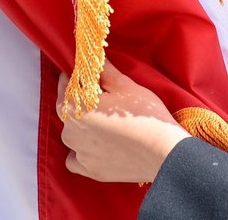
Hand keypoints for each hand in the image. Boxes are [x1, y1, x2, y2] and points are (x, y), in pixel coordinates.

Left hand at [58, 63, 188, 182]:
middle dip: (82, 101)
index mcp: (74, 106)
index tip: (86, 73)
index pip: (65, 85)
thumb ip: (104, 71)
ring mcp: (78, 153)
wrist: (162, 152)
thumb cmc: (144, 115)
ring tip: (107, 121)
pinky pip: (76, 158)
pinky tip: (98, 144)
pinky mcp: (89, 169)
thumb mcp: (125, 86)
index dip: (76, 77)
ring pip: (73, 133)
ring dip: (83, 125)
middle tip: (105, 97)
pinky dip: (82, 151)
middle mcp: (69, 131)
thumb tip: (94, 58)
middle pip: (69, 109)